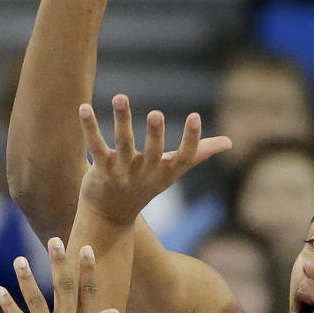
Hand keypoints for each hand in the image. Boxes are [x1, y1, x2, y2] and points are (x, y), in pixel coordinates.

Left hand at [0, 241, 117, 312]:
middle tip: (56, 240)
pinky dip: (9, 306)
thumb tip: (113, 312)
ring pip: (38, 302)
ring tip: (20, 260)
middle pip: (65, 289)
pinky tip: (0, 290)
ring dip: (28, 279)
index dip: (87, 269)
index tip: (86, 248)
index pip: (88, 292)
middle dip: (60, 263)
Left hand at [77, 95, 231, 226]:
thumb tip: (229, 142)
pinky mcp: (101, 169)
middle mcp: (146, 173)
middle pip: (153, 153)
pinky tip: (84, 108)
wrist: (110, 216)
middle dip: (155, 134)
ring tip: (120, 96)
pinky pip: (95, 146)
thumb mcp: (173, 171)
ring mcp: (123, 172)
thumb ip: (199, 153)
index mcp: (166, 172)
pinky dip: (90, 127)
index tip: (195, 116)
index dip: (192, 139)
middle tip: (156, 113)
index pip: (184, 157)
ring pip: (123, 144)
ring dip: (122, 120)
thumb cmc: (146, 186)